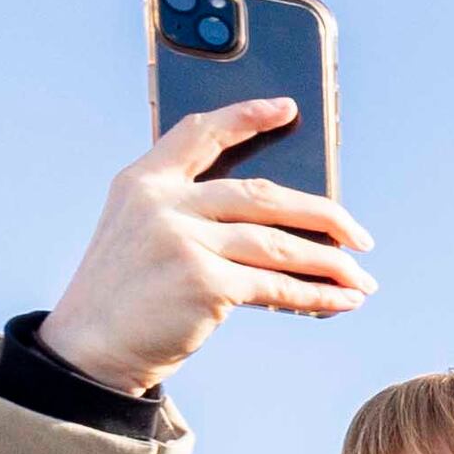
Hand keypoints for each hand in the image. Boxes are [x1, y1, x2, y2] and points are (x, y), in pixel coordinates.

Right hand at [36, 106, 374, 397]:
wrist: (90, 346)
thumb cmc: (127, 294)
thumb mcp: (140, 233)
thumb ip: (189, 212)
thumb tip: (280, 223)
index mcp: (144, 180)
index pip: (200, 133)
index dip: (246, 117)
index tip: (286, 108)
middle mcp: (163, 203)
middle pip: (262, 195)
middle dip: (323, 215)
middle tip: (360, 235)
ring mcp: (183, 240)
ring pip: (278, 243)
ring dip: (330, 263)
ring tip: (362, 277)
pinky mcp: (203, 282)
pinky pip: (277, 286)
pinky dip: (317, 296)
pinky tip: (343, 300)